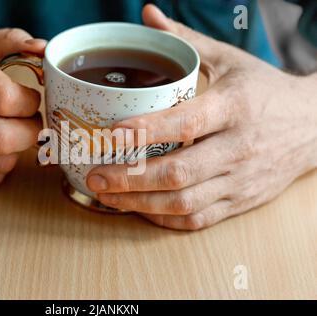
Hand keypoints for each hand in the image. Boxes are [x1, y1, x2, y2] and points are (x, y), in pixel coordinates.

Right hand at [0, 29, 45, 184]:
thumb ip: (11, 41)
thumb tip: (43, 49)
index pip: (3, 99)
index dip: (29, 102)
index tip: (30, 98)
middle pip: (3, 139)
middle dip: (31, 132)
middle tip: (30, 120)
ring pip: (1, 162)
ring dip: (17, 149)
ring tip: (9, 129)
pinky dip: (1, 163)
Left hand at [87, 4, 316, 229]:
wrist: (313, 126)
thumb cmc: (263, 91)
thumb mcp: (229, 60)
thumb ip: (186, 41)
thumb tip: (148, 15)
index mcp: (234, 107)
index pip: (186, 123)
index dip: (146, 130)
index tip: (110, 134)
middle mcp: (238, 148)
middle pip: (179, 172)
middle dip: (130, 179)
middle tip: (95, 176)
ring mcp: (240, 180)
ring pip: (184, 203)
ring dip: (140, 203)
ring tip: (106, 196)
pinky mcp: (241, 202)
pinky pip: (198, 221)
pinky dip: (164, 218)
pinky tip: (140, 208)